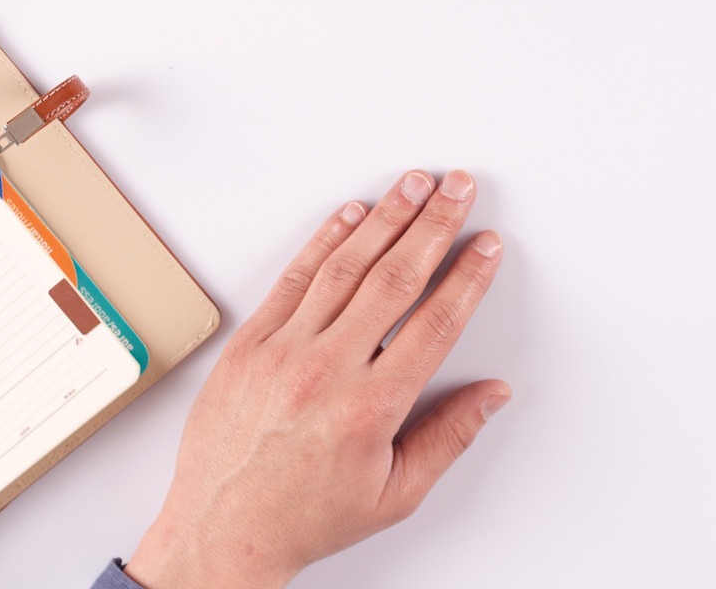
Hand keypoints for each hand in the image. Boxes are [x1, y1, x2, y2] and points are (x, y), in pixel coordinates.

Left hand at [124, 170, 509, 588]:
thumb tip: (492, 395)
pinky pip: (293, 279)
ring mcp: (283, 351)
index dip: (467, 277)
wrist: (223, 531)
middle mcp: (327, 370)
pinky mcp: (249, 344)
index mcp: (370, 408)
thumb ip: (449, 436)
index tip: (485, 247)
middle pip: (395, 278)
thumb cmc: (305, 516)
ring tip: (413, 184)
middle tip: (458, 188)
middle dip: (434, 224)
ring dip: (386, 218)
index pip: (434, 323)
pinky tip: (351, 215)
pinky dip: (325, 241)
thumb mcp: (395, 493)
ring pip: (346, 267)